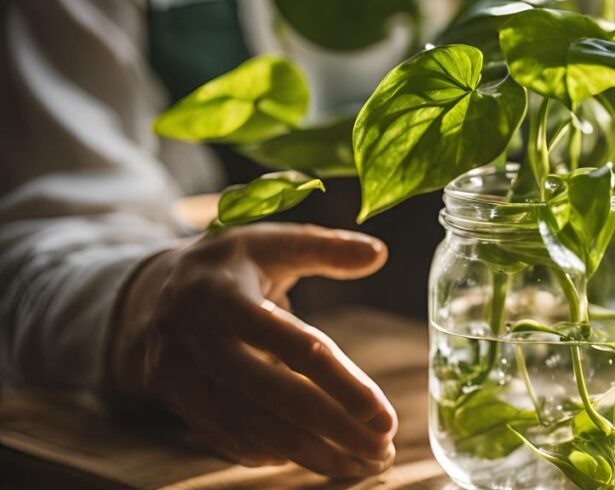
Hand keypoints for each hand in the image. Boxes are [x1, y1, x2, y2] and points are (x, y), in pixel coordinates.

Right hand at [106, 223, 395, 477]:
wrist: (141, 297)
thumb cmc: (224, 266)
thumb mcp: (268, 241)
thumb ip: (324, 247)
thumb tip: (379, 253)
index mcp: (225, 295)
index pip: (295, 345)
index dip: (341, 383)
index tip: (382, 414)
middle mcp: (199, 340)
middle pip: (274, 398)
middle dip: (334, 429)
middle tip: (384, 449)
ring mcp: (183, 378)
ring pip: (254, 428)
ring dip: (314, 453)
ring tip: (366, 463)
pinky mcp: (180, 404)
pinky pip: (229, 439)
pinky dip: (275, 454)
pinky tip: (318, 459)